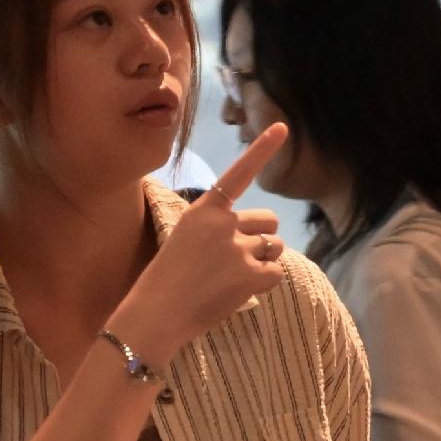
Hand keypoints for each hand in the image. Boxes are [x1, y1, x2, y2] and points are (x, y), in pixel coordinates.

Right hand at [106, 123, 294, 357]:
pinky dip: (263, 283)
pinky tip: (238, 292)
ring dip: (262, 261)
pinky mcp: (250, 275)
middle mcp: (224, 223)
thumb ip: (217, 230)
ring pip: (274, 249)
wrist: (156, 313)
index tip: (283, 127)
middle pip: (268, 221)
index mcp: (205, 210)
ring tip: (231, 278)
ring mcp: (239, 249)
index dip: (263, 149)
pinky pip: (275, 274)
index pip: (239, 174)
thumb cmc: (166, 279)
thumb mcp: (185, 239)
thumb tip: (260, 236)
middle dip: (263, 237)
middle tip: (238, 257)